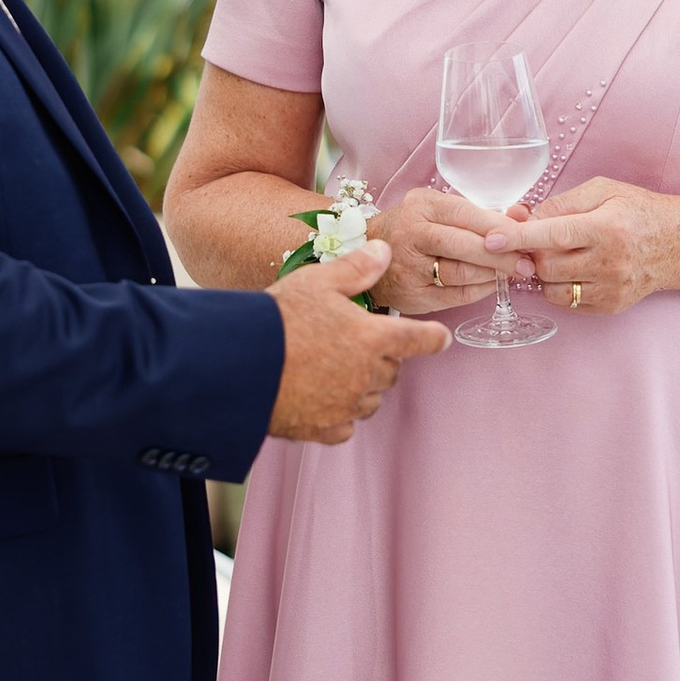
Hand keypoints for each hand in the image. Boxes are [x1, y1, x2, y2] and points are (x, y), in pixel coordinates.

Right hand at [268, 247, 446, 443]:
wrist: (239, 365)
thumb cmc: (278, 319)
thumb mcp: (317, 281)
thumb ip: (356, 268)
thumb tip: (384, 251)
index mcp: (372, 337)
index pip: (419, 339)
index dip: (433, 338)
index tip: (440, 338)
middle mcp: (366, 375)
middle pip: (392, 371)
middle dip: (383, 358)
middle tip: (357, 345)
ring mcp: (346, 406)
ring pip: (371, 399)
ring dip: (363, 386)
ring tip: (335, 371)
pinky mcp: (324, 429)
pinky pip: (346, 424)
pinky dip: (340, 413)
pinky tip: (321, 399)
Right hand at [370, 186, 536, 315]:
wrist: (365, 251)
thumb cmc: (413, 228)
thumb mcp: (440, 210)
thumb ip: (480, 213)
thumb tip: (523, 216)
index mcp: (422, 205)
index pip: (466, 214)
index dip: (499, 228)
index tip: (526, 236)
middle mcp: (412, 233)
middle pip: (464, 245)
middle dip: (501, 255)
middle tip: (527, 263)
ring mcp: (410, 267)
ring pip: (461, 272)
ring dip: (493, 274)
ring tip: (513, 273)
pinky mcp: (413, 294)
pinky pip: (455, 295)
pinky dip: (480, 290)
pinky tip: (492, 284)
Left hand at [499, 178, 679, 314]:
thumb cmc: (639, 211)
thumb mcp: (603, 191)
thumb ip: (561, 203)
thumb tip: (520, 217)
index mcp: (608, 227)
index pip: (554, 235)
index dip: (518, 237)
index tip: (489, 239)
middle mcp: (611, 262)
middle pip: (547, 265)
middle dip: (532, 251)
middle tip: (536, 238)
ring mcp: (611, 288)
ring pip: (552, 287)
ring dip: (544, 271)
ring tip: (560, 253)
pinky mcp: (611, 306)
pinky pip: (567, 301)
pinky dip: (560, 286)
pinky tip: (574, 269)